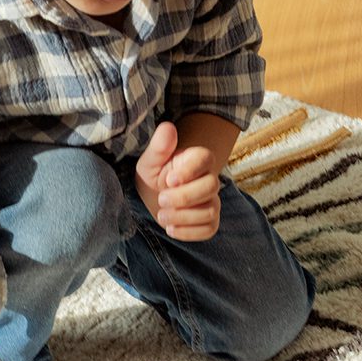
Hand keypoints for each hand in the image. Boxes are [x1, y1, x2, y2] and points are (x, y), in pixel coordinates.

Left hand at [135, 121, 221, 240]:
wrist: (152, 198)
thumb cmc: (153, 176)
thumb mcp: (150, 162)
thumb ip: (159, 147)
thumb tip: (168, 128)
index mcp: (197, 159)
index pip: (205, 159)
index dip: (189, 172)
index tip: (169, 180)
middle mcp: (209, 179)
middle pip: (210, 187)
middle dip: (184, 197)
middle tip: (161, 200)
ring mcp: (211, 201)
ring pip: (209, 211)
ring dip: (183, 216)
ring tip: (162, 215)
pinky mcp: (210, 221)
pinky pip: (209, 229)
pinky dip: (188, 232)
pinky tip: (171, 228)